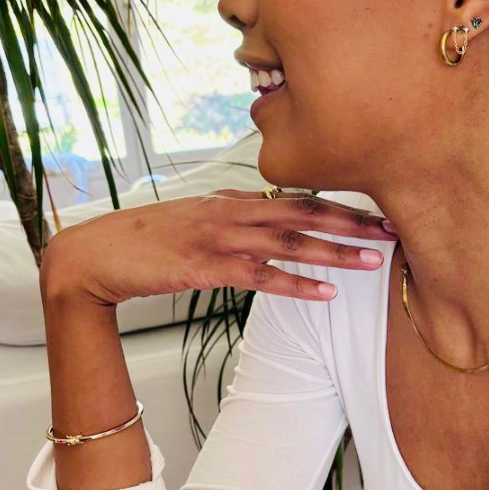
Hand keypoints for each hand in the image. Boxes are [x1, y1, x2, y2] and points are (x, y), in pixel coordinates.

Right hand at [39, 190, 396, 306]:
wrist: (96, 255)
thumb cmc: (148, 239)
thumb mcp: (199, 219)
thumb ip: (237, 216)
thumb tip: (270, 216)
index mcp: (235, 200)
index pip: (299, 196)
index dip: (341, 204)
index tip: (377, 212)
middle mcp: (234, 211)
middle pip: (305, 211)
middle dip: (353, 222)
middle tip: (393, 231)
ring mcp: (220, 237)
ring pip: (290, 241)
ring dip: (334, 252)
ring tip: (372, 262)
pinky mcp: (206, 266)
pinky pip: (260, 276)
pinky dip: (295, 283)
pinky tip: (324, 293)